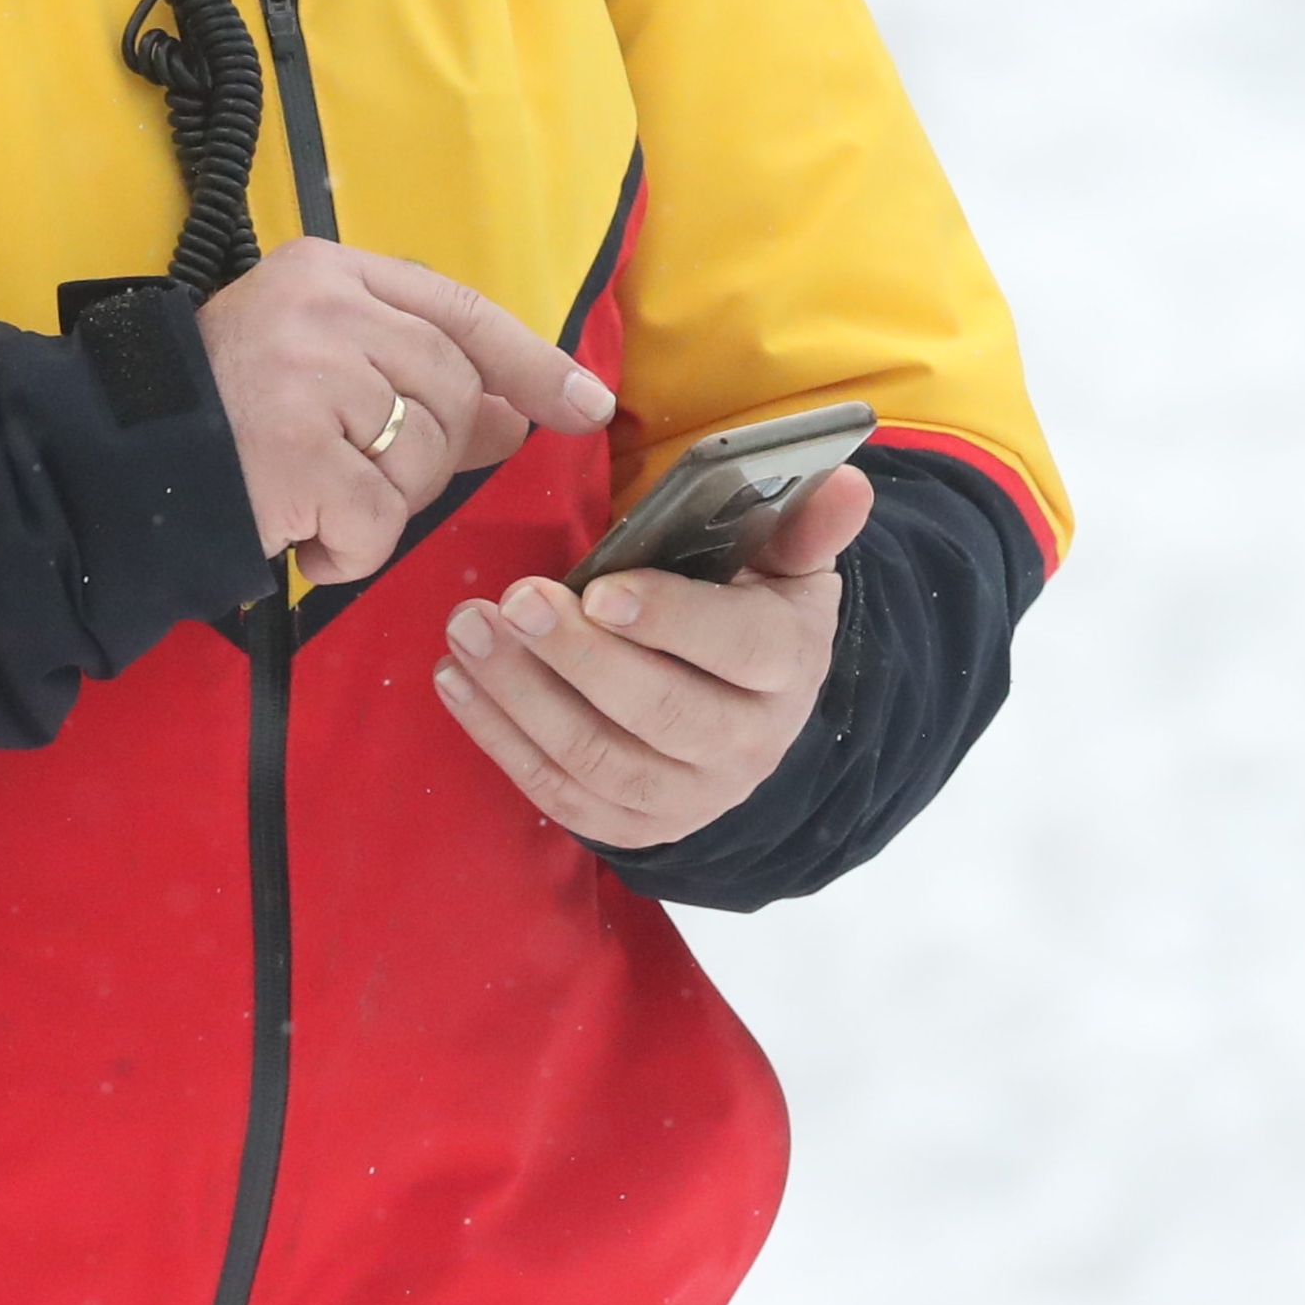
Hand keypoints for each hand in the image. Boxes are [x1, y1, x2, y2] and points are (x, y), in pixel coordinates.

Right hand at [198, 239, 614, 589]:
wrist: (116, 459)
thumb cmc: (220, 412)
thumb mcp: (317, 363)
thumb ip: (413, 378)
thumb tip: (522, 415)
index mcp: (329, 271)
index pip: (457, 309)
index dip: (531, 360)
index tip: (585, 405)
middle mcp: (324, 309)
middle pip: (453, 392)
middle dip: (436, 455)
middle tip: (369, 480)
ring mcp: (310, 376)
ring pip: (422, 460)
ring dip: (383, 506)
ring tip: (317, 503)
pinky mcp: (296, 451)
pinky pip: (379, 521)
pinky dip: (350, 551)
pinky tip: (303, 539)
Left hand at [431, 461, 872, 846]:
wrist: (749, 716)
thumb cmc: (751, 613)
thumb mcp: (787, 567)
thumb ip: (804, 524)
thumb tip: (848, 479)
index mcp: (786, 665)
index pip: (736, 647)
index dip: (668, 619)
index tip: (600, 588)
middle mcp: (746, 744)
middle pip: (658, 711)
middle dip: (576, 656)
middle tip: (511, 600)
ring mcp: (689, 796)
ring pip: (598, 758)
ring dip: (520, 696)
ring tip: (469, 630)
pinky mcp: (634, 826)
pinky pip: (559, 793)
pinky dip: (499, 738)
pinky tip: (456, 681)